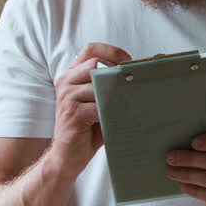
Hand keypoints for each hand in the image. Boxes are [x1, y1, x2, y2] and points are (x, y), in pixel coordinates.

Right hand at [51, 42, 131, 176]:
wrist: (66, 156)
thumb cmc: (87, 128)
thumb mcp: (97, 101)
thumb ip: (109, 86)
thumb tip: (139, 75)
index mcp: (72, 75)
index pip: (91, 49)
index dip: (113, 52)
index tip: (130, 63)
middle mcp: (66, 82)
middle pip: (96, 63)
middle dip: (118, 74)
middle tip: (134, 85)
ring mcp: (67, 97)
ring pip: (99, 84)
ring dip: (117, 94)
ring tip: (128, 104)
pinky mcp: (72, 114)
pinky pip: (98, 106)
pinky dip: (112, 112)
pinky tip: (118, 119)